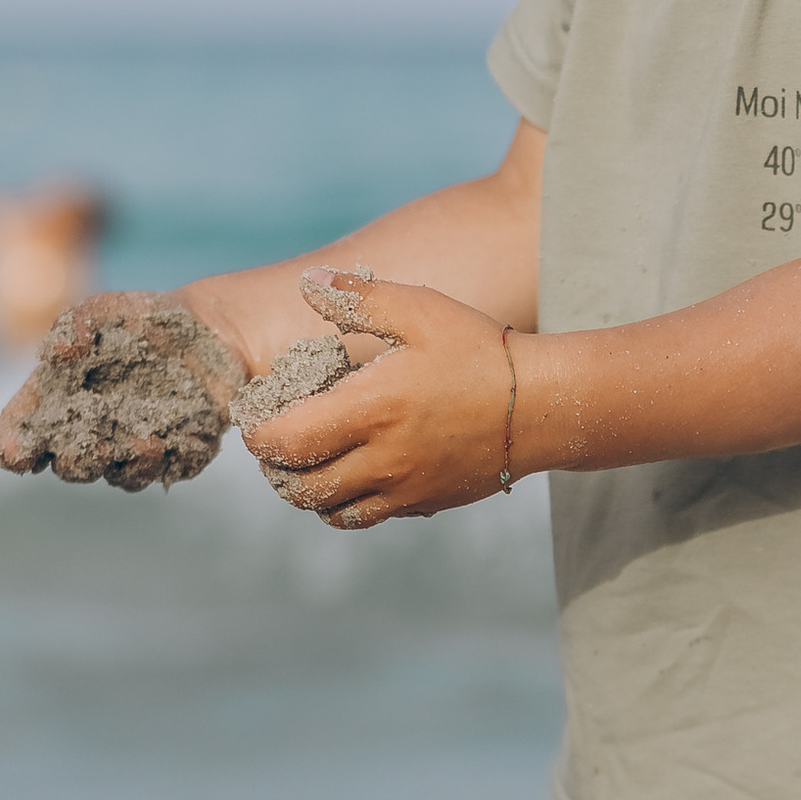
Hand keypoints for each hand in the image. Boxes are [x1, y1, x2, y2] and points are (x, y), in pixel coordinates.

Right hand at [0, 291, 246, 488]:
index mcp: (59, 404)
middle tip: (81, 450)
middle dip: (75, 460)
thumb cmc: (139, 319)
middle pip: (71, 465)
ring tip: (146, 441)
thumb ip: (74, 323)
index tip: (14, 451)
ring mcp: (134, 450)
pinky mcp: (178, 455)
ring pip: (122, 474)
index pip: (23, 436)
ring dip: (128, 464)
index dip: (14, 448)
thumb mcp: (103, 310)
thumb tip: (59, 353)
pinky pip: (173, 468)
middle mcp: (92, 435)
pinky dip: (176, 458)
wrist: (206, 329)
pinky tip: (182, 440)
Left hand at [241, 269, 516, 527]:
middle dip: (276, 468)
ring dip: (309, 491)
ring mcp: (404, 488)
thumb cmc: (478, 350)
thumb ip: (359, 298)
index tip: (258, 417)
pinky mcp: (425, 504)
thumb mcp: (420, 310)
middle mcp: (381, 459)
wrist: (541, 405)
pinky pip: (369, 516)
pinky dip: (347, 503)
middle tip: (277, 443)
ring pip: (331, 510)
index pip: (286, 441)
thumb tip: (309, 283)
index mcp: (369, 409)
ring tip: (309, 462)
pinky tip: (354, 472)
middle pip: (299, 486)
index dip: (258, 435)